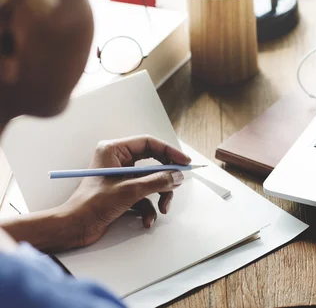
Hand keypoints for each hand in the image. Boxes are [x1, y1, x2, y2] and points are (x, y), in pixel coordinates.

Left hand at [61, 135, 190, 248]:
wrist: (74, 228)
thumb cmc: (91, 205)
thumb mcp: (129, 191)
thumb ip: (157, 181)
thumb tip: (177, 176)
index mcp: (114, 150)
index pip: (149, 143)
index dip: (169, 152)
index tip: (184, 162)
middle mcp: (118, 160)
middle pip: (153, 163)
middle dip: (165, 179)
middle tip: (176, 185)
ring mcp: (121, 177)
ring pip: (151, 181)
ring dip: (159, 196)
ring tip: (162, 209)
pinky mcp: (122, 192)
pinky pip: (144, 195)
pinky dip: (149, 208)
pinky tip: (147, 220)